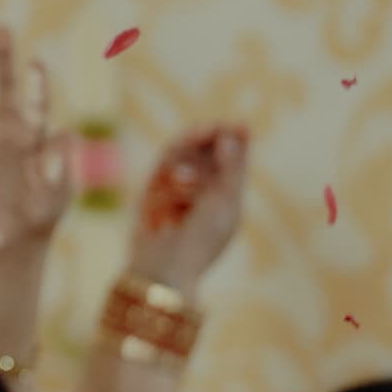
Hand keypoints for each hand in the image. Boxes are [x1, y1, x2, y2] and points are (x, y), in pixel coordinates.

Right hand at [0, 28, 72, 248]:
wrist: (19, 233)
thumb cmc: (44, 210)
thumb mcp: (56, 193)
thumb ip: (58, 165)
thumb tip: (67, 134)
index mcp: (35, 134)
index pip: (37, 104)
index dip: (37, 85)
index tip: (36, 62)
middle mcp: (9, 128)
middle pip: (6, 86)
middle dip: (4, 57)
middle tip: (3, 26)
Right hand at [127, 124, 250, 290]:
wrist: (166, 267)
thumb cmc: (202, 240)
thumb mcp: (226, 201)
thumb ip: (232, 168)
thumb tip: (233, 133)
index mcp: (224, 195)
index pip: (229, 159)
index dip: (234, 140)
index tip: (241, 125)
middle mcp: (200, 190)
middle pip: (203, 152)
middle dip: (206, 140)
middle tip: (210, 128)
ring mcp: (173, 190)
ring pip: (179, 156)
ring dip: (186, 157)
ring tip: (188, 173)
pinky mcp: (150, 191)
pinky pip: (159, 168)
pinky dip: (169, 170)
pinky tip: (176, 180)